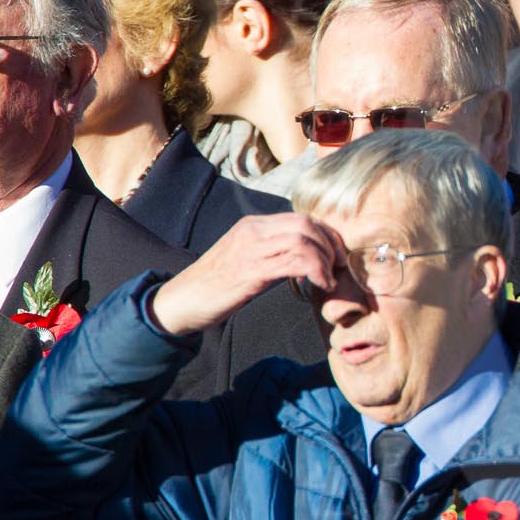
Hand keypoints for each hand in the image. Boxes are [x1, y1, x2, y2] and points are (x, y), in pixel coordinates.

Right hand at [149, 213, 343, 335]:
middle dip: (331, 244)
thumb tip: (303, 258)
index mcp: (253, 225)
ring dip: (326, 260)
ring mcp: (251, 249)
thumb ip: (271, 252)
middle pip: (307, 224)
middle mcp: (253, 230)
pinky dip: (316, 272)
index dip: (327, 234)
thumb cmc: (215, 285)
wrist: (180, 301)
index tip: (337, 254)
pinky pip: (294, 262)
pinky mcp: (250, 271)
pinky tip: (321, 286)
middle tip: (339, 267)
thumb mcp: (245, 259)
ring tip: (330, 280)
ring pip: (303, 240)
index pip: (301, 218)